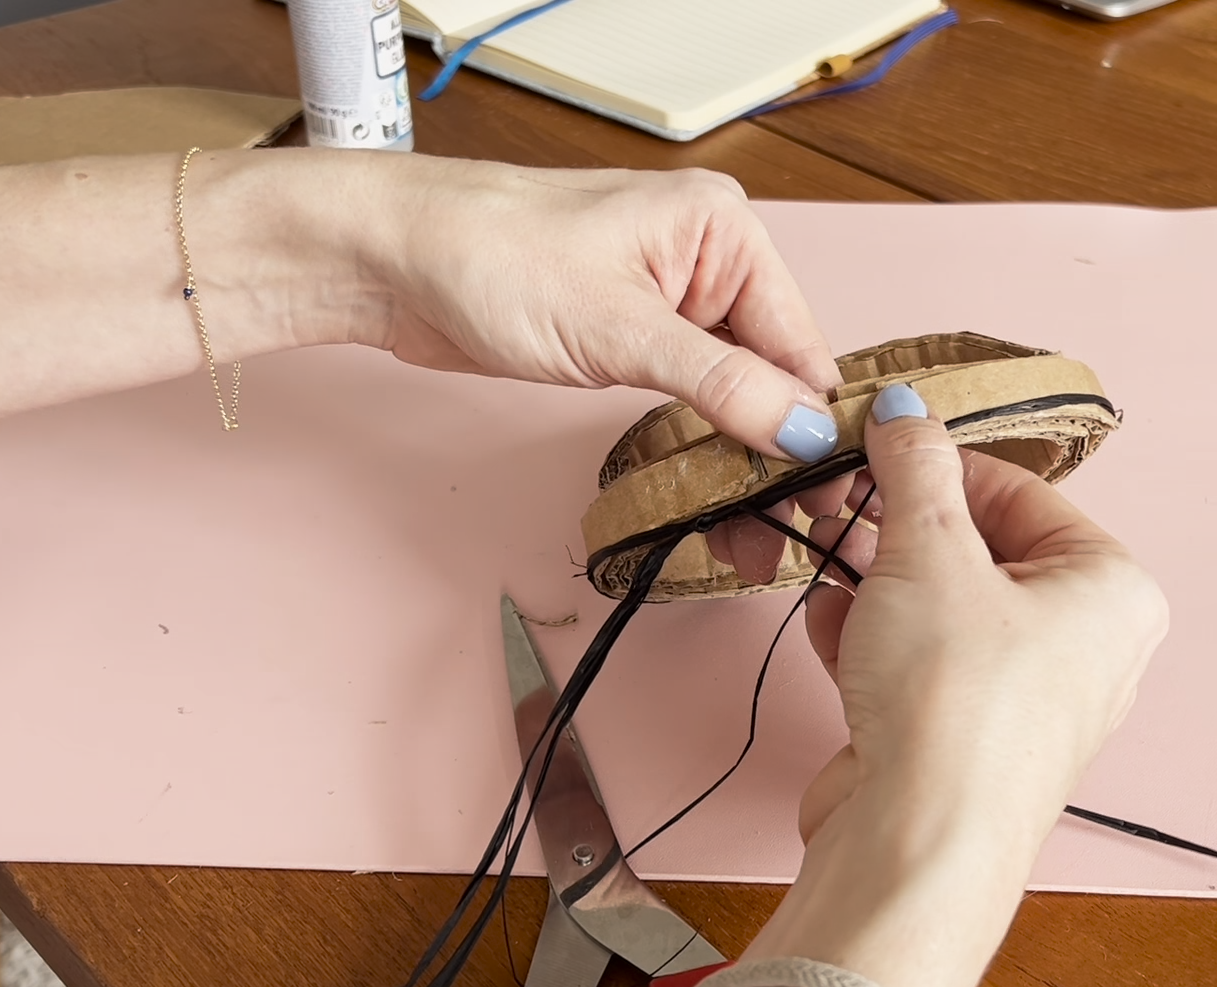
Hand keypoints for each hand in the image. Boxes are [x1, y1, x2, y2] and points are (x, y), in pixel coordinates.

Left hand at [369, 158, 844, 579]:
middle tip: (787, 529)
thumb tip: (803, 429)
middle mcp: (704, 259)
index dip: (814, 422)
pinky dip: (702, 443)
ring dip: (742, 456)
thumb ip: (721, 383)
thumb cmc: (488, 255)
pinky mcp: (630, 335)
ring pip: (734, 391)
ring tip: (753, 530)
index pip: (798, 339)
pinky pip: (690, 395)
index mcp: (722, 228)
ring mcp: (667, 299)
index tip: (828, 494)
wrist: (388, 260)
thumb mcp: (619, 329)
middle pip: (773, 370)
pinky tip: (715, 490)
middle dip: (779, 451)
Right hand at [796, 383, 1168, 846]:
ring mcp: (1022, 698)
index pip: (1021, 493)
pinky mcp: (961, 738)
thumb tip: (903, 409)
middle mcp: (1083, 645)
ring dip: (872, 578)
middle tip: (836, 499)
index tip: (876, 445)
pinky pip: (917, 661)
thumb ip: (914, 467)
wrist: (916, 840)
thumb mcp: (929, 549)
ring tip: (820, 552)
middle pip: (978, 550)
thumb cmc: (955, 701)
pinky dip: (869, 636)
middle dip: (896, 525)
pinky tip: (830, 623)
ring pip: (939, 607)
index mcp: (1111, 589)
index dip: (939, 464)